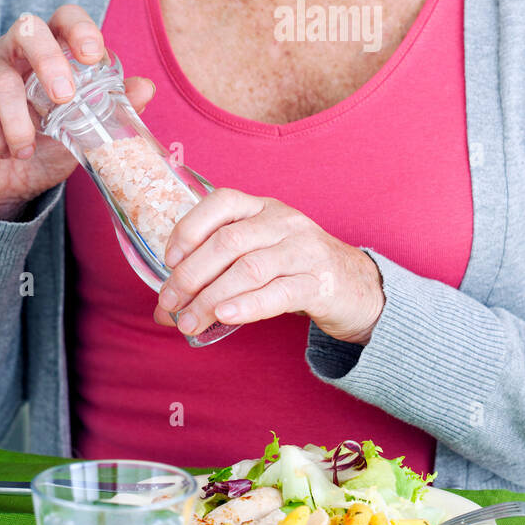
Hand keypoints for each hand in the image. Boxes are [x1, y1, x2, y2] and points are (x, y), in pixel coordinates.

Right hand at [0, 4, 154, 219]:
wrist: (1, 188)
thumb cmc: (42, 151)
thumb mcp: (83, 135)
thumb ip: (111, 111)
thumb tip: (146, 87)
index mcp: (49, 53)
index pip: (63, 19)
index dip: (79, 27)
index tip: (92, 54)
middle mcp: (13, 51)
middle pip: (28, 29)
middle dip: (48, 61)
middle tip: (63, 99)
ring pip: (2, 77)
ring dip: (19, 123)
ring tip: (24, 149)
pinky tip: (2, 151)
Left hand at [154, 188, 385, 345]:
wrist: (359, 287)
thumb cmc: (297, 270)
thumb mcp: (262, 254)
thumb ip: (219, 272)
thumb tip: (165, 308)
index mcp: (264, 208)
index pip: (223, 202)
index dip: (190, 228)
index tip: (169, 260)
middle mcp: (284, 222)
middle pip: (229, 242)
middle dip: (190, 275)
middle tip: (169, 303)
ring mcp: (305, 250)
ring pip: (248, 269)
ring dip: (210, 298)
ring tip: (187, 322)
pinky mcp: (320, 283)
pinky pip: (279, 293)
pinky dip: (247, 306)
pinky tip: (225, 317)